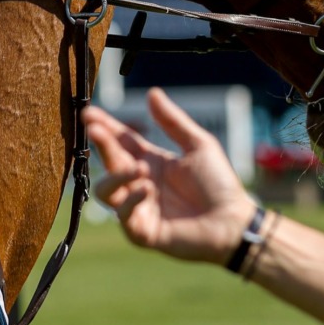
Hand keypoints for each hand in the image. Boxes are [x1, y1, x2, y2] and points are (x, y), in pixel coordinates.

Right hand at [84, 90, 258, 264]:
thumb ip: (172, 121)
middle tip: (95, 129)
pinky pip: (123, 216)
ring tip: (139, 168)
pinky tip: (145, 188)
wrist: (234, 222)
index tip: (89, 113)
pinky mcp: (143, 232)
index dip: (104, 127)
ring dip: (115, 176)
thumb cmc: (219, 184)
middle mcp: (140, 183)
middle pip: (110, 161)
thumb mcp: (198, 145)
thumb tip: (152, 92)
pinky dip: (130, 201)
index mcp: (151, 161)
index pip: (120, 141)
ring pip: (106, 191)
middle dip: (101, 144)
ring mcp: (140, 208)